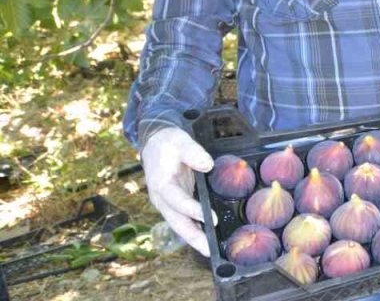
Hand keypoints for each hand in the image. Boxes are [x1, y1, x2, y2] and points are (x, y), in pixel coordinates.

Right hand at [141, 127, 214, 256]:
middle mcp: (162, 199)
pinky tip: (208, 238)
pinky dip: (196, 230)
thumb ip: (193, 152)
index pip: (178, 201)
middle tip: (210, 249)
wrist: (156, 144)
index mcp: (161, 184)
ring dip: (195, 238)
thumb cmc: (168, 143)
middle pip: (177, 222)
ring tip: (211, 250)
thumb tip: (207, 164)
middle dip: (193, 237)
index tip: (211, 218)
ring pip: (181, 225)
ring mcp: (168, 204)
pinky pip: (185, 220)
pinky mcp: (176, 204)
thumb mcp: (180, 141)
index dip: (193, 211)